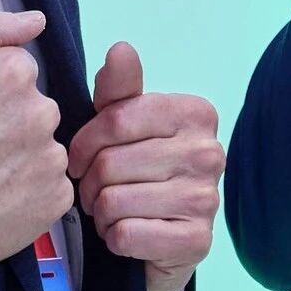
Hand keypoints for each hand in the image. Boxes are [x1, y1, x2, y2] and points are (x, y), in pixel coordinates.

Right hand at [0, 9, 70, 280]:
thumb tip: (34, 19)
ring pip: (41, 144)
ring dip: (19, 154)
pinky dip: (28, 188)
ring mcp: (52, 158)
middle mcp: (42, 112)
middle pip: (31, 105)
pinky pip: (49, 183)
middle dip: (6, 119)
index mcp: (13, 73)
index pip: (14, 67)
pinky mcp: (55, 199)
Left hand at [66, 43, 222, 290]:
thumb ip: (120, 89)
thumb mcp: (126, 124)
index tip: (81, 158)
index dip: (84, 142)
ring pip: (113, 201)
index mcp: (194, 113)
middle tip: (98, 191)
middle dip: (91, 183)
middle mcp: (209, 152)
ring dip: (102, 212)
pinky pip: (126, 235)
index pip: (115, 118)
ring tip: (114, 211)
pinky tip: (129, 233)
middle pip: (110, 163)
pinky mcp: (196, 240)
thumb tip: (121, 49)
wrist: (168, 238)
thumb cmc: (142, 172)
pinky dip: (115, 238)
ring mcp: (206, 199)